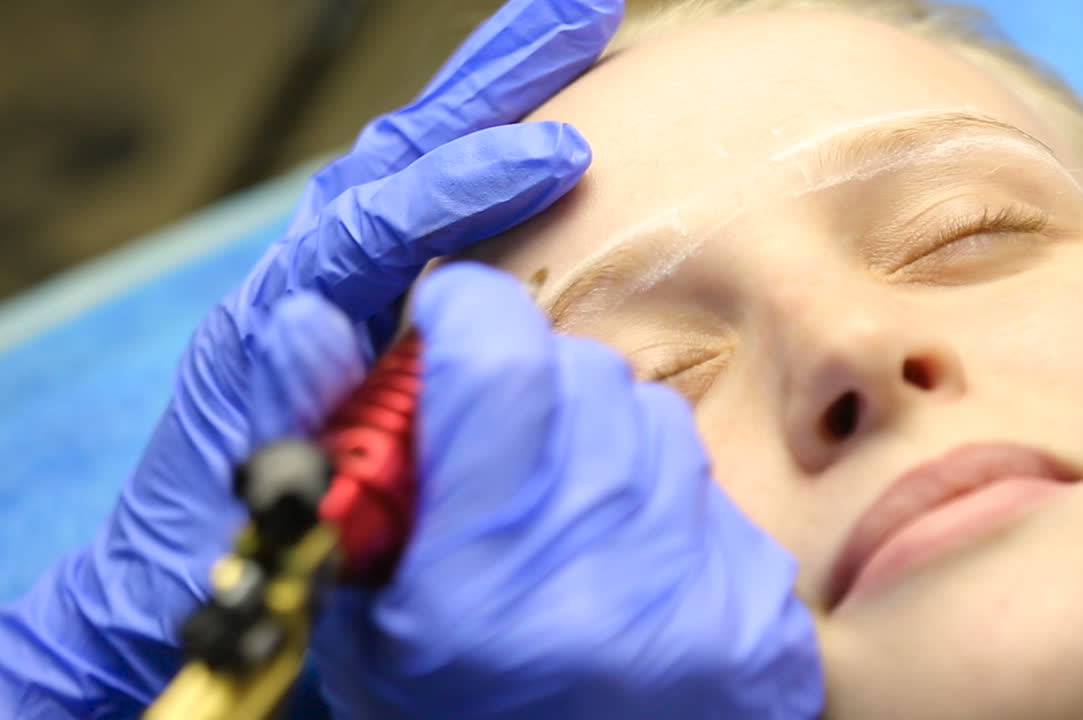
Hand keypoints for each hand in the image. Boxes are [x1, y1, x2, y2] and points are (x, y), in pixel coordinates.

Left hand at [0, 2, 620, 715]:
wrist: (181, 567)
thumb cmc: (222, 536)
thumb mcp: (249, 480)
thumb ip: (273, 396)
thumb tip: (308, 308)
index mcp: (283, 308)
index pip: (380, 218)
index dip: (469, 182)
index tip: (562, 158)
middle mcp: (308, 270)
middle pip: (403, 145)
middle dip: (495, 75)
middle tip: (583, 9)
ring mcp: (337, 277)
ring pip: (417, 156)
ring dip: (497, 89)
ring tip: (576, 31)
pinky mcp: (366, 298)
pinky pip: (431, 204)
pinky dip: (487, 152)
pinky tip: (543, 132)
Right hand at [311, 264, 823, 719]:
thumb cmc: (442, 710)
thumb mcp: (355, 607)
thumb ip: (328, 450)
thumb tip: (304, 322)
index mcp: (480, 580)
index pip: (504, 363)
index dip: (469, 315)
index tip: (450, 324)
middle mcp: (604, 580)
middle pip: (583, 374)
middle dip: (530, 384)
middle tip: (499, 453)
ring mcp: (701, 602)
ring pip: (652, 418)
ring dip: (601, 438)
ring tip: (563, 523)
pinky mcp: (765, 623)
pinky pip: (714, 491)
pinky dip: (663, 503)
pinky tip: (628, 567)